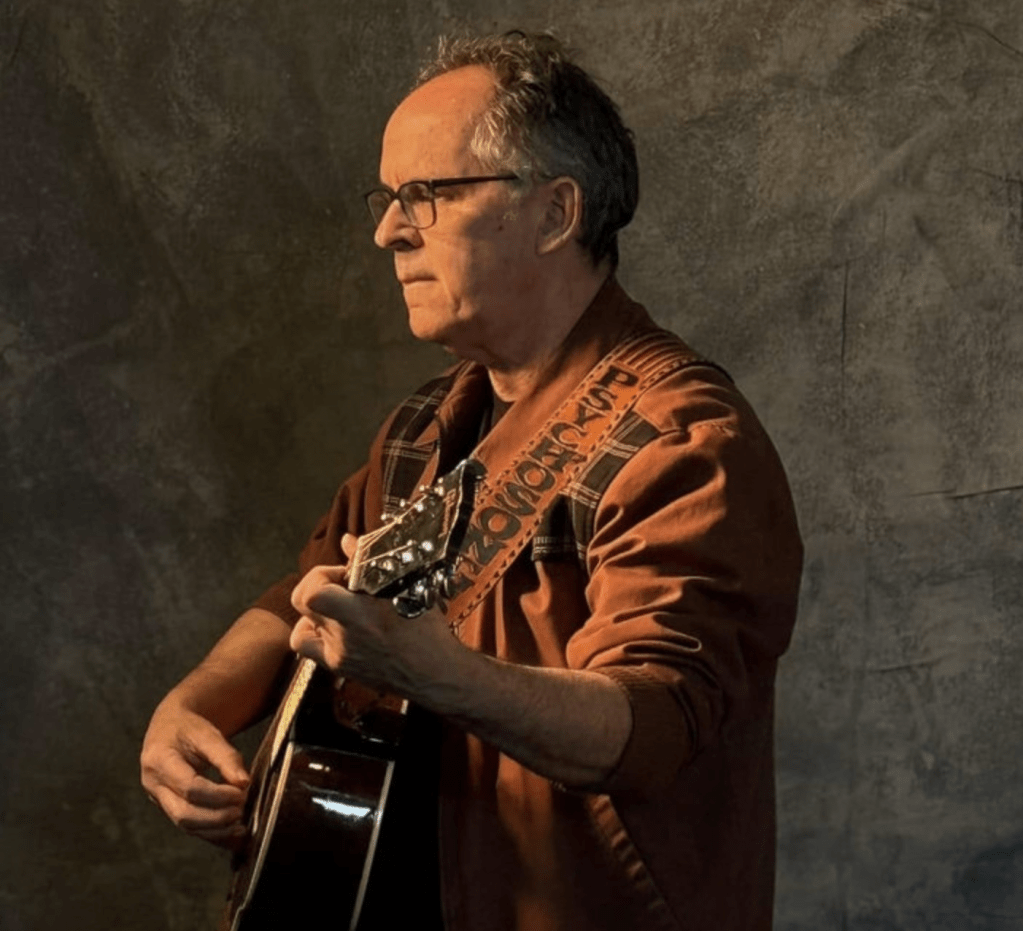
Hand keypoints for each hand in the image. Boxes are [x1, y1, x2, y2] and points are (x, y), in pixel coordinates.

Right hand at [140, 702, 249, 848]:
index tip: (242, 793)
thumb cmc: (188, 727)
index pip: (189, 787)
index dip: (218, 795)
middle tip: (242, 810)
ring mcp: (159, 800)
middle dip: (216, 818)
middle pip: (183, 813)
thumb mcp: (207, 732)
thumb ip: (226, 756)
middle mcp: (154, 784)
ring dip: (216, 831)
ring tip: (242, 826)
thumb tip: (244, 782)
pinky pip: (190, 828)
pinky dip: (213, 835)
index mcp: (159, 760)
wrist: (169, 727)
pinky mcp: (169, 808)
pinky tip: (234, 836)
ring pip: (185, 825)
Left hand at [289, 535, 453, 692]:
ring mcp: (338, 657)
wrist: (436, 674)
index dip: (321, 574)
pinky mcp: (341, 668)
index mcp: (359, 617)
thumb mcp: (407, 589)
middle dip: (317, 585)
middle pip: (301, 602)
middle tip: (342, 584)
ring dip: (312, 614)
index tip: (345, 573)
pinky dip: (317, 635)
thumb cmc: (427, 632)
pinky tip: (338, 629)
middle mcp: (342, 638)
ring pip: (300, 630)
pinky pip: (311, 649)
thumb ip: (370, 562)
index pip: (312, 593)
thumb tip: (348, 540)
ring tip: (337, 608)